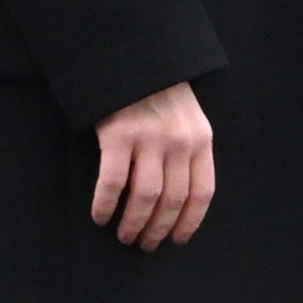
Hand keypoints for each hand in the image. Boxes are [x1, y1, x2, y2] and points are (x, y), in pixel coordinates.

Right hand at [90, 84, 220, 248]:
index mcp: (201, 140)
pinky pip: (112, 182)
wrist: (131, 57)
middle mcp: (179, 142)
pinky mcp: (117, 136)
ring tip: (124, 236)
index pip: (202, 192)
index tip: (178, 240)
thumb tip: (178, 195)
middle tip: (145, 245)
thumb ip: (187, 150)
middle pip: (172, 199)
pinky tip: (100, 217)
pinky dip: (105, 204)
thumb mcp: (187, 118)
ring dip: (134, 223)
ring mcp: (148, 139)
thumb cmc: (157, 91)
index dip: (189, 221)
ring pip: (145, 197)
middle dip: (159, 228)